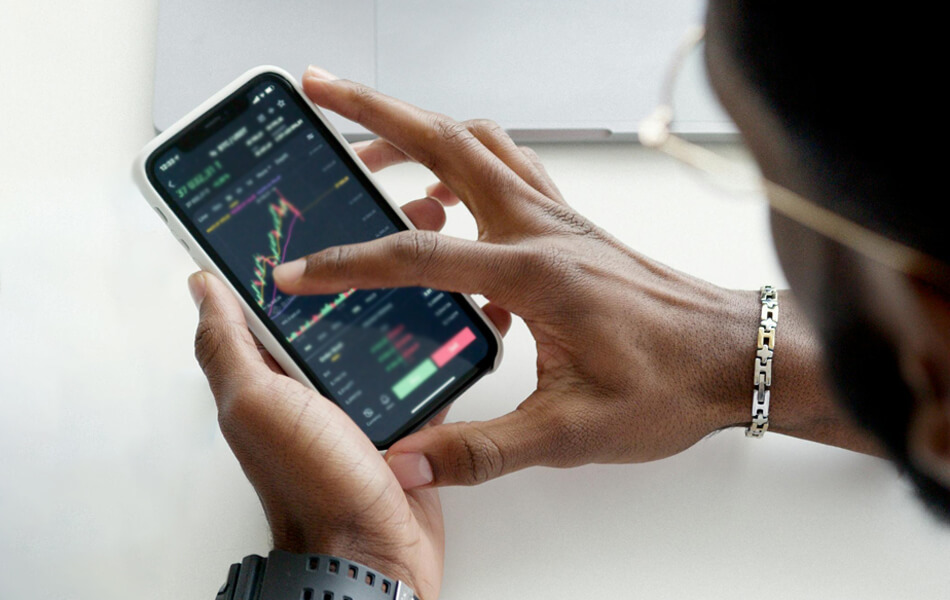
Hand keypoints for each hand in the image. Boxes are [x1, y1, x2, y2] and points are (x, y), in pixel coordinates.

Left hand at [189, 196, 510, 599]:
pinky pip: (421, 363)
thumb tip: (200, 284)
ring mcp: (362, 395)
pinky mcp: (405, 414)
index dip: (300, 244)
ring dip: (411, 284)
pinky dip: (439, 335)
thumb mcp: (257, 405)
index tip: (324, 200)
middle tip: (404, 209)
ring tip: (441, 242)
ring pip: (386, 324)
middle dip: (372, 251)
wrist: (373, 556)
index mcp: (274, 368)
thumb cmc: (310, 485)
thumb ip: (227, 346)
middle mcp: (316, 377)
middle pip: (343, 298)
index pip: (282, 290)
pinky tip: (463, 306)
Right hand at [272, 67, 761, 489]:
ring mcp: (559, 219)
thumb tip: (406, 464)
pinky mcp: (570, 227)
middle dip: (374, 111)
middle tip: (320, 90)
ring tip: (366, 151)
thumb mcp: (571, 434)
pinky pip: (507, 173)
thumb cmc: (669, 385)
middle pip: (446, 143)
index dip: (347, 263)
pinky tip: (444, 212)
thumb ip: (480, 450)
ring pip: (478, 146)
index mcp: (534, 273)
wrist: (735, 356)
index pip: (418, 255)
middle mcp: (542, 228)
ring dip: (418, 132)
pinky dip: (463, 168)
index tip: (297, 271)